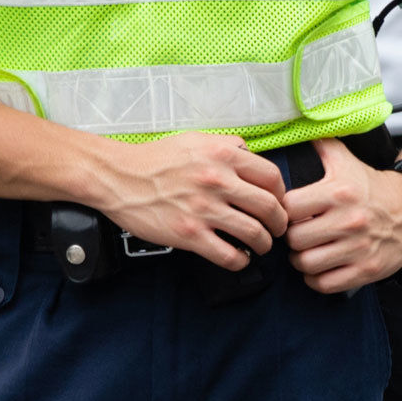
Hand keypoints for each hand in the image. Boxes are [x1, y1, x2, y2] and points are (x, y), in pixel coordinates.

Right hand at [88, 131, 290, 268]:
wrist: (118, 177)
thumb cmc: (155, 159)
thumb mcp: (196, 140)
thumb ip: (228, 145)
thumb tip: (251, 154)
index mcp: (224, 156)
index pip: (272, 178)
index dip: (283, 194)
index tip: (281, 203)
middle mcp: (219, 182)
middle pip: (270, 207)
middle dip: (280, 223)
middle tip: (279, 228)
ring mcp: (204, 210)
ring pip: (254, 233)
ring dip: (265, 243)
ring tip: (263, 245)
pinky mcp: (188, 234)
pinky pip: (227, 255)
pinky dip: (239, 261)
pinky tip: (239, 259)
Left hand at [283, 136, 401, 292]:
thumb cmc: (371, 187)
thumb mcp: (347, 162)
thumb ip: (321, 146)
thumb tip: (298, 128)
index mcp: (339, 193)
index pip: (289, 208)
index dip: (284, 212)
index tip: (291, 214)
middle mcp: (348, 221)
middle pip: (294, 240)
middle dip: (292, 238)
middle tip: (299, 234)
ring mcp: (358, 248)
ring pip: (306, 264)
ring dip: (302, 260)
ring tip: (308, 251)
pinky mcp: (366, 270)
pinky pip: (324, 284)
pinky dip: (317, 279)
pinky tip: (321, 267)